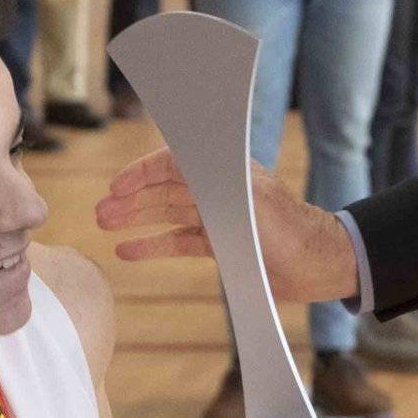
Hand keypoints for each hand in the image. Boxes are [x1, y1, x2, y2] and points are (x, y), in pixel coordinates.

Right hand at [96, 148, 360, 302]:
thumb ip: (213, 177)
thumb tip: (177, 151)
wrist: (318, 266)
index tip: (116, 187)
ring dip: (136, 219)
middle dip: (131, 198)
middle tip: (99, 213)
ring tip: (105, 226)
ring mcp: (219, 219)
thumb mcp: (248, 200)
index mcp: (225, 172)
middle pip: (165, 188)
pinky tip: (128, 251)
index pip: (174, 162)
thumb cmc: (289, 230)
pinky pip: (180, 242)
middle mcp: (219, 191)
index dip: (142, 173)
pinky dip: (153, 245)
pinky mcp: (222, 246)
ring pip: (168, 214)